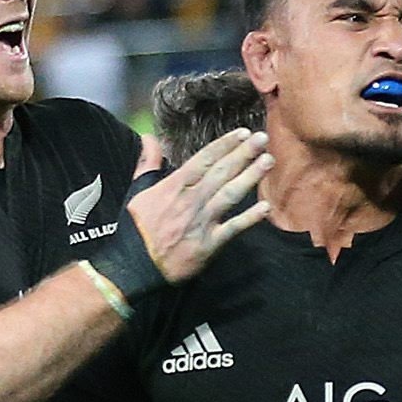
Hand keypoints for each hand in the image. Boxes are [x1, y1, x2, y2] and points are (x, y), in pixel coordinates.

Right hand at [128, 128, 272, 281]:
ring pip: (230, 194)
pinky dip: (250, 218)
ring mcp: (201, 222)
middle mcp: (191, 200)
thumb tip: (148, 137)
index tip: (243, 133)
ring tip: (268, 161)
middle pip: (221, 172)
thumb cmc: (135, 230)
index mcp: (174, 186)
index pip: (204, 159)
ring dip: (250, 176)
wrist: (133, 267)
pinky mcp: (208, 244)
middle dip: (243, 153)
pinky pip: (233, 228)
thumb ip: (147, 163)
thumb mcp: (137, 192)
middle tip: (263, 138)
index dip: (225, 144)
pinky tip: (265, 207)